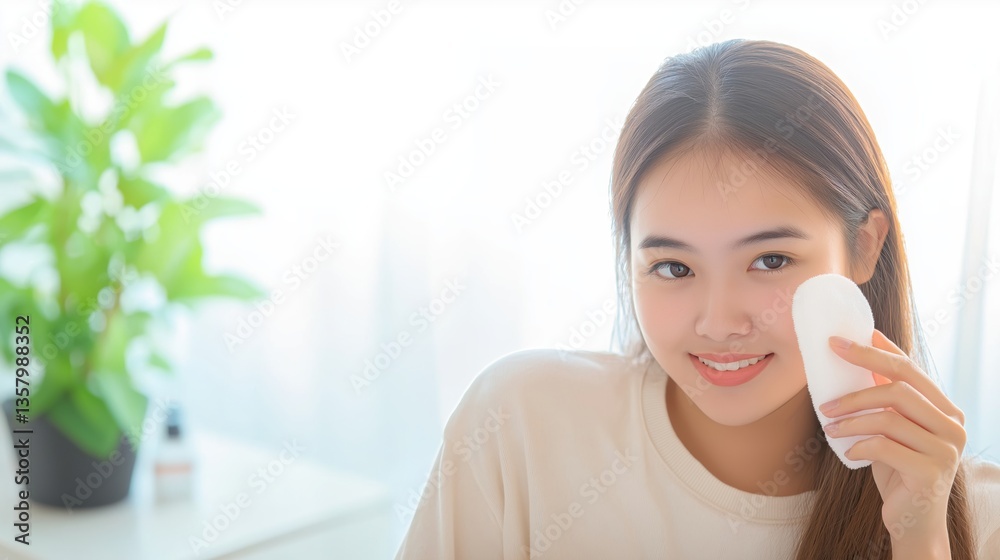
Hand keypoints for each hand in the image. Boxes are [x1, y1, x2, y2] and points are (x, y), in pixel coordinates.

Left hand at [819, 329, 965, 556]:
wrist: (914, 521)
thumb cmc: (899, 470)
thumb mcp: (892, 430)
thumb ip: (886, 398)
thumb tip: (860, 355)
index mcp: (946, 409)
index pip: (908, 368)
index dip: (873, 351)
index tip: (837, 342)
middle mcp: (953, 425)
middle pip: (899, 388)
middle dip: (855, 389)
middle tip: (824, 398)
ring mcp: (946, 449)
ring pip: (889, 417)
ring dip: (851, 419)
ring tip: (830, 426)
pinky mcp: (931, 472)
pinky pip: (884, 446)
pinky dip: (859, 445)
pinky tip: (848, 451)